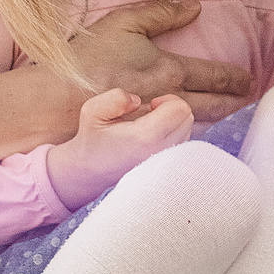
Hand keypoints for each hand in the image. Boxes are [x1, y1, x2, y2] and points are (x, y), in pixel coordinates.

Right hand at [44, 88, 194, 209]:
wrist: (86, 175)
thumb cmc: (91, 141)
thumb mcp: (92, 111)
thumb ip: (116, 97)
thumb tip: (138, 101)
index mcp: (144, 137)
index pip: (180, 110)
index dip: (167, 100)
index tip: (151, 105)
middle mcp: (159, 153)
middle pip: (187, 119)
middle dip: (172, 109)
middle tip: (150, 113)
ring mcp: (163, 165)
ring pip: (187, 132)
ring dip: (173, 123)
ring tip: (149, 127)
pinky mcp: (164, 172)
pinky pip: (182, 146)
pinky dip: (173, 136)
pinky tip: (152, 139)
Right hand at [64, 0, 255, 124]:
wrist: (57, 99)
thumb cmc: (90, 56)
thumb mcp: (125, 22)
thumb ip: (162, 13)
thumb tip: (195, 7)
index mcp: (169, 71)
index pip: (214, 77)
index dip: (236, 79)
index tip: (250, 80)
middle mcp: (169, 101)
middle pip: (214, 106)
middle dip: (235, 103)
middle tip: (249, 101)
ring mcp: (157, 125)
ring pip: (197, 123)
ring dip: (217, 119)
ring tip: (229, 114)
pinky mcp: (142, 141)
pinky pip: (176, 137)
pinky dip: (191, 131)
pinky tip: (193, 130)